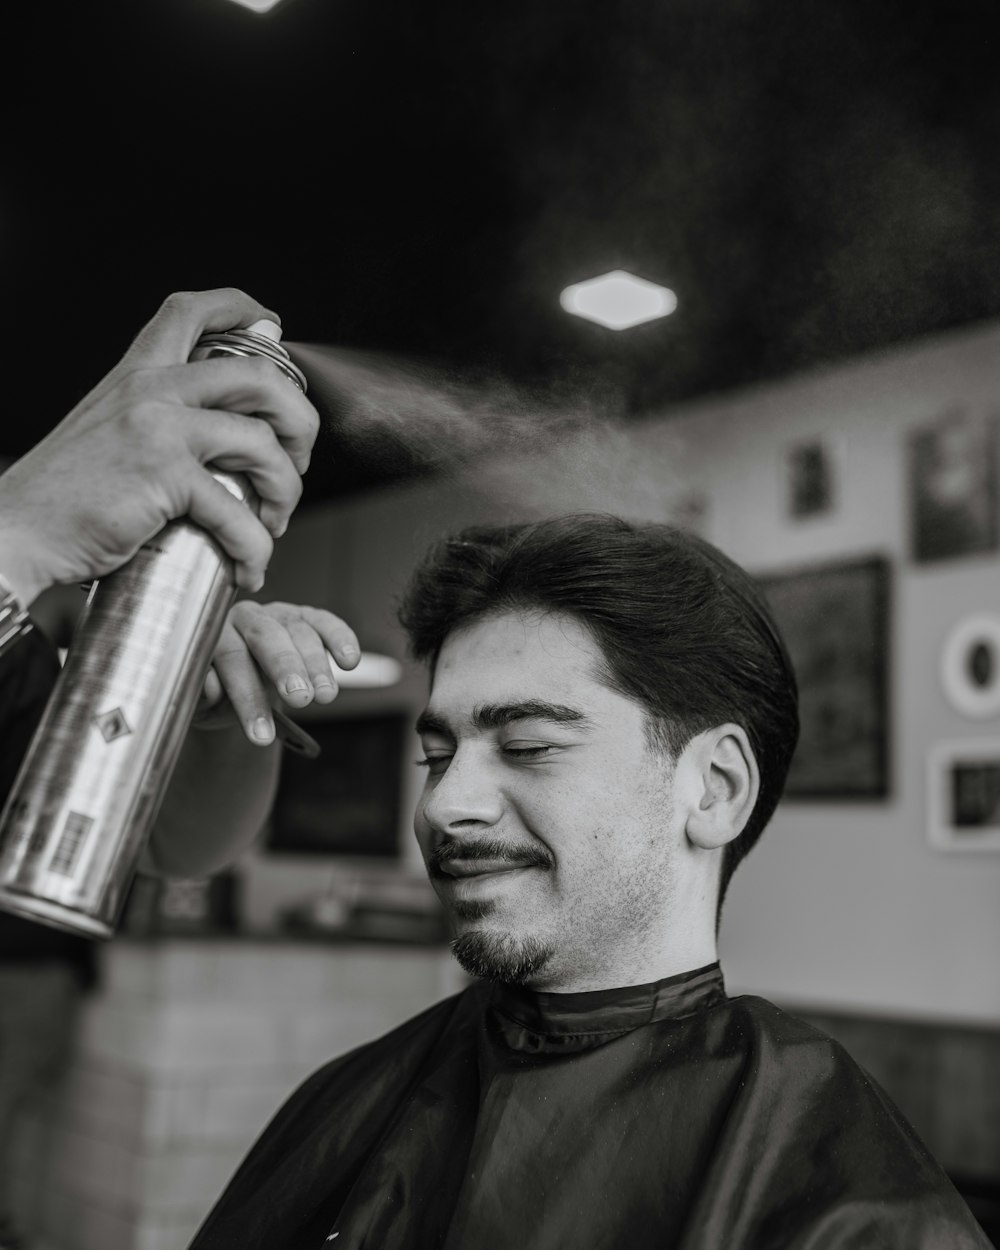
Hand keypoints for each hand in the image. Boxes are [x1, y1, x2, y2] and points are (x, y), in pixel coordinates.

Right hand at [0, 288, 319, 603]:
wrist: (16, 531)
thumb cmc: (64, 497)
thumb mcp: (107, 431)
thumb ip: (153, 415)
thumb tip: (213, 428)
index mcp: (136, 373)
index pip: (191, 310)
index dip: (241, 309)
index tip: (271, 327)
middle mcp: (150, 389)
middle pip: (260, 376)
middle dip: (300, 420)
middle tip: (297, 460)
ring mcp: (158, 429)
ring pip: (262, 442)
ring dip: (286, 491)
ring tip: (273, 523)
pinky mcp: (163, 477)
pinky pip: (237, 511)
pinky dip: (254, 547)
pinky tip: (249, 565)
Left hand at [193, 601, 361, 743]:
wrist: (237, 685)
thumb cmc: (220, 694)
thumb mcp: (203, 705)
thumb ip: (201, 695)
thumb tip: (210, 687)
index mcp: (214, 634)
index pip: (230, 659)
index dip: (247, 697)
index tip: (262, 735)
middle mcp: (245, 617)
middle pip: (266, 637)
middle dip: (285, 668)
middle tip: (300, 698)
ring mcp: (278, 614)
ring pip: (299, 632)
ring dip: (316, 666)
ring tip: (326, 696)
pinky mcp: (307, 616)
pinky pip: (326, 623)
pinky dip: (340, 639)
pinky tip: (349, 661)